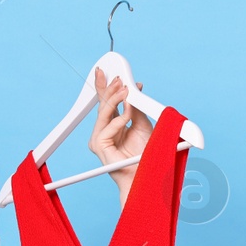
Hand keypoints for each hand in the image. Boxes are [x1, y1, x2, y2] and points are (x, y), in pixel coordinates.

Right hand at [87, 66, 153, 191]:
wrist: (147, 173)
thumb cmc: (146, 153)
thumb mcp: (142, 124)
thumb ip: (135, 107)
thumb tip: (134, 89)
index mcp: (112, 126)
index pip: (107, 103)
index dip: (105, 86)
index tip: (105, 71)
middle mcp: (103, 132)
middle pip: (102, 105)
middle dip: (108, 89)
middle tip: (118, 78)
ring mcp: (99, 139)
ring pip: (103, 113)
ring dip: (115, 99)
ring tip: (125, 90)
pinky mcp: (99, 146)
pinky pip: (108, 127)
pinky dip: (120, 119)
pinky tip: (128, 114)